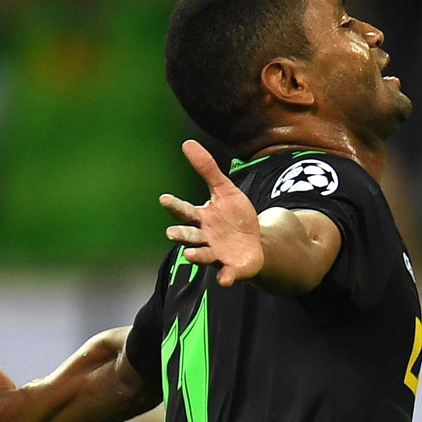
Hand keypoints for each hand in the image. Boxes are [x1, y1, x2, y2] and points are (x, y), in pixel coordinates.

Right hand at [160, 140, 263, 286]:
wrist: (257, 241)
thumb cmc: (235, 216)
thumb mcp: (225, 190)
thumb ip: (207, 169)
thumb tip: (187, 142)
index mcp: (201, 218)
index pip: (185, 211)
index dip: (175, 205)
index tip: (164, 198)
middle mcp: (205, 238)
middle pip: (190, 236)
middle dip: (181, 235)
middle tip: (171, 234)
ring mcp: (217, 255)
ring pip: (204, 256)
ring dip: (197, 256)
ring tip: (190, 255)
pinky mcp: (232, 269)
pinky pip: (226, 274)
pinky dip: (225, 277)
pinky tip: (224, 279)